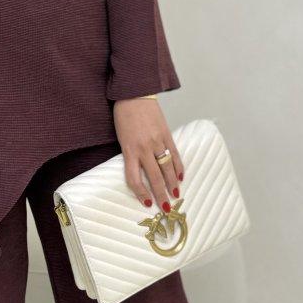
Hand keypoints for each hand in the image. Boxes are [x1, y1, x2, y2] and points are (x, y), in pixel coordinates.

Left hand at [112, 98, 183, 212]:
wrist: (134, 93)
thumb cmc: (123, 116)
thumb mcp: (121, 137)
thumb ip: (130, 153)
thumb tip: (139, 171)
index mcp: (129, 150)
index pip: (135, 178)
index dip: (141, 193)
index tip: (146, 203)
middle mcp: (144, 148)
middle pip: (154, 177)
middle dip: (160, 194)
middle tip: (166, 208)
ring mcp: (157, 141)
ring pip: (167, 168)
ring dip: (172, 184)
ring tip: (176, 195)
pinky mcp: (166, 134)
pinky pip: (174, 154)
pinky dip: (178, 166)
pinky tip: (181, 176)